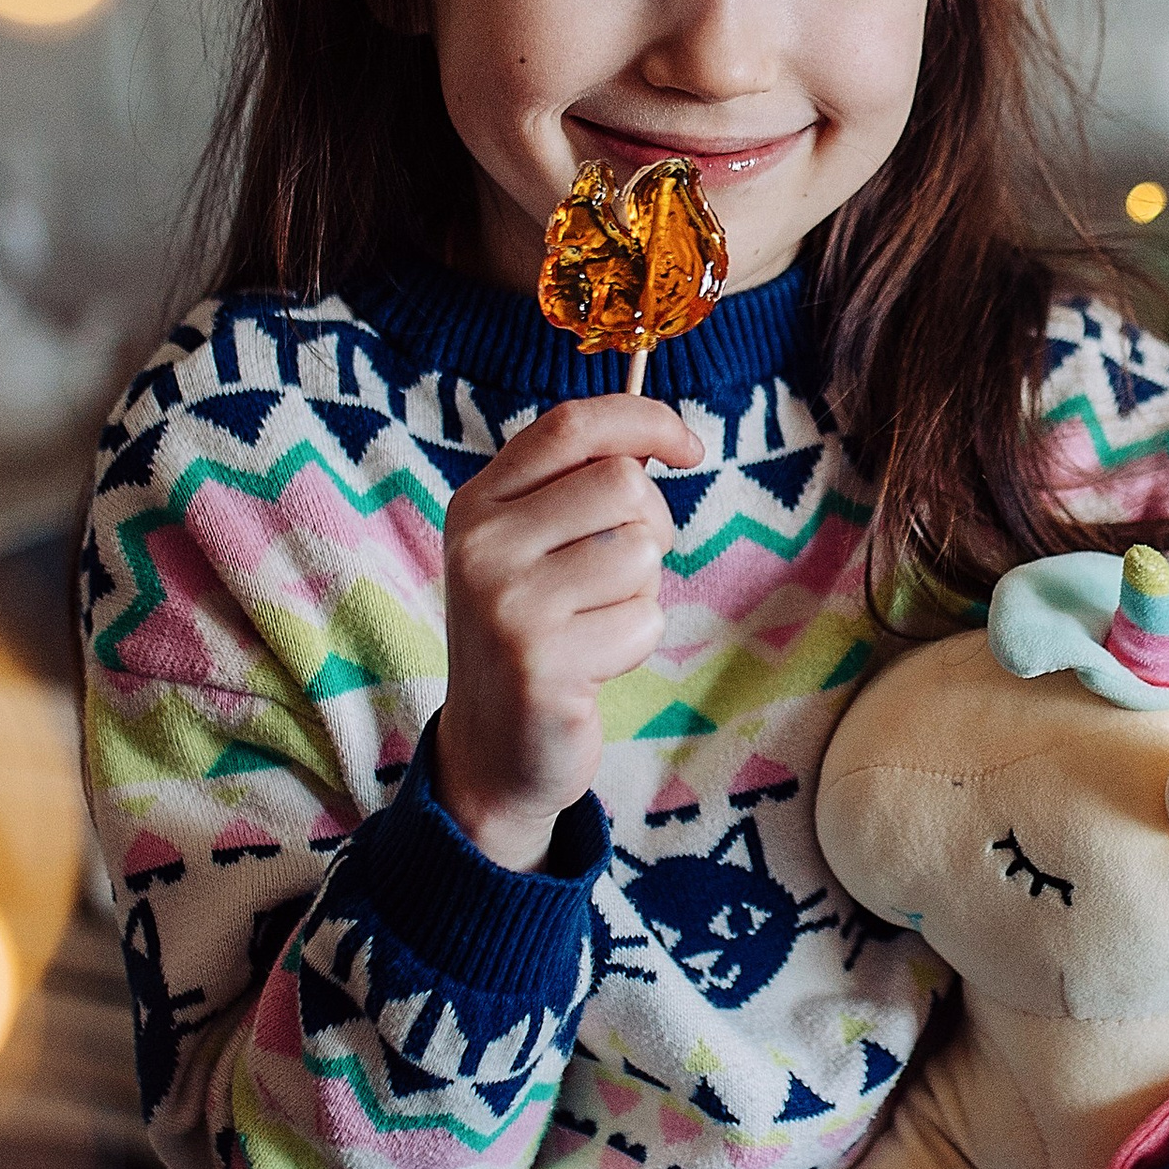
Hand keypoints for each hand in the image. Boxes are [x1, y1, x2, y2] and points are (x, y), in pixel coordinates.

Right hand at [431, 395, 702, 869]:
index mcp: (478, 503)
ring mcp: (505, 602)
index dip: (645, 420)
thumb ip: (578, 489)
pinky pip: (642, 621)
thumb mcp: (534, 548)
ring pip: (640, 554)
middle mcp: (482, 544)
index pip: (571, 425)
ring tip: (596, 624)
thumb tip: (661, 437)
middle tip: (621, 576)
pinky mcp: (538, 660)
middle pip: (623, 484)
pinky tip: (592, 666)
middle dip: (651, 526)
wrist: (494, 748)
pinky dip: (636, 644)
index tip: (690, 448)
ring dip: (641, 594)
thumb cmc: (535, 633)